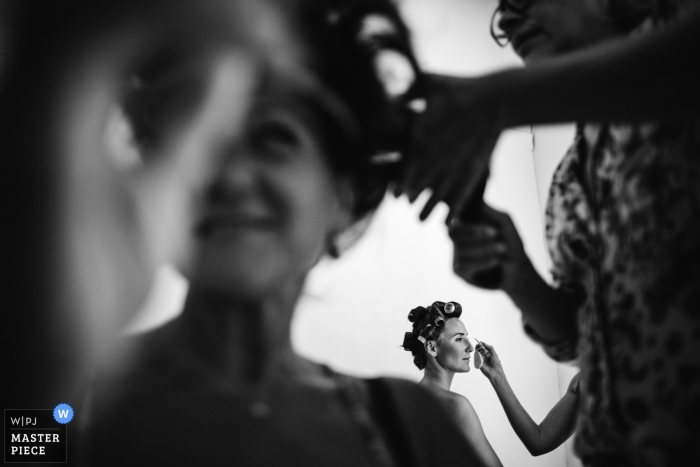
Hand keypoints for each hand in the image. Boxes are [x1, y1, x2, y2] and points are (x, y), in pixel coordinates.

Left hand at [397, 73, 504, 221]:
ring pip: (438, 196)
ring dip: (428, 209)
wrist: (495, 100)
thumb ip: (407, 90)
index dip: (399, 183)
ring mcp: (455, 166)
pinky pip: (461, 196)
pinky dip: (454, 211)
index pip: (405, 166)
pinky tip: (448, 223)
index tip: (395, 193)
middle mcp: (436, 157)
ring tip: (420, 220)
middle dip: (411, 196)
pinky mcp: (472, 171)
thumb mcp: (429, 82)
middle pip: (418, 185)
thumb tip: (388, 96)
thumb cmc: (460, 88)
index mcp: (422, 137)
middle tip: (406, 203)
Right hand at [449, 204, 535, 293]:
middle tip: (496, 234)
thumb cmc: (509, 241)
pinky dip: (481, 262)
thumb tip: (475, 204)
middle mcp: (456, 237)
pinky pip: (463, 265)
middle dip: (475, 233)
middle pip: (453, 233)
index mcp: (464, 222)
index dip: (468, 222)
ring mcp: (455, 253)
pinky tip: (496, 260)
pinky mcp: (457, 270)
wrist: (516, 269)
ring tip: (502, 248)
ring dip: (483, 249)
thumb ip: (490, 212)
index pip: (454, 219)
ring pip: (460, 250)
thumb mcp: (504, 222)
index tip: (488, 226)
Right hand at [475, 341, 503, 380]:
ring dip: (480, 349)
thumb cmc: (496, 364)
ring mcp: (480, 359)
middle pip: (478, 349)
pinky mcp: (478, 362)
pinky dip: (480, 354)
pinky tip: (484, 356)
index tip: (480, 342)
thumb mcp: (494, 354)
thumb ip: (489, 347)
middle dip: (479, 346)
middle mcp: (483, 356)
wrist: (495, 371)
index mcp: (487, 354)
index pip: (482, 348)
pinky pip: (476, 356)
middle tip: (482, 346)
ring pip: (476, 352)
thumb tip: (483, 342)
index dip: (481, 345)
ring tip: (485, 350)